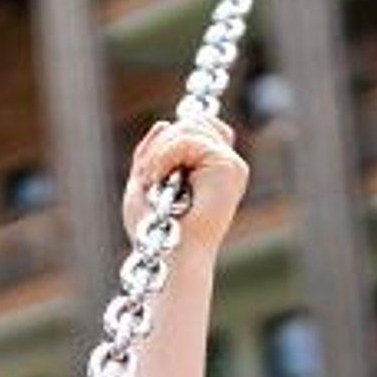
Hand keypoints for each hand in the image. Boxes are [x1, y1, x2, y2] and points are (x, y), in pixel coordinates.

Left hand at [121, 116, 249, 250]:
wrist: (169, 254)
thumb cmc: (154, 227)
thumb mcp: (144, 180)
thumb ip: (152, 151)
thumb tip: (163, 123)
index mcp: (211, 168)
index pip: (195, 126)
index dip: (168, 139)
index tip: (149, 172)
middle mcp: (226, 165)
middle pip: (194, 122)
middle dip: (161, 143)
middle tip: (146, 177)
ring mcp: (231, 166)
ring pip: (190, 127)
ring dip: (158, 152)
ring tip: (150, 181)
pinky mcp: (230, 168)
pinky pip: (189, 141)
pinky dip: (164, 156)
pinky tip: (157, 179)